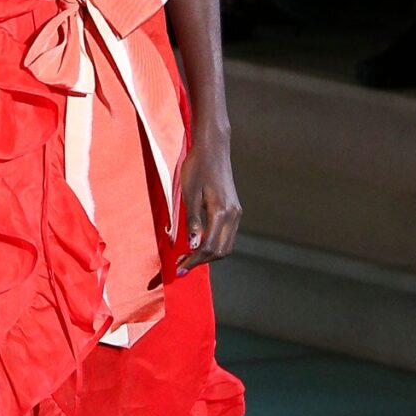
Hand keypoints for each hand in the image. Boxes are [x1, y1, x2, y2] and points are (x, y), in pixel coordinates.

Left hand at [178, 137, 240, 271]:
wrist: (213, 148)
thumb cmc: (197, 167)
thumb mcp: (189, 193)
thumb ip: (192, 221)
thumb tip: (193, 246)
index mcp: (221, 212)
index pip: (209, 247)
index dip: (194, 260)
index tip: (178, 268)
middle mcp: (233, 215)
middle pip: (221, 251)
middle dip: (201, 261)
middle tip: (181, 263)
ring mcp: (237, 212)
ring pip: (227, 246)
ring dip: (209, 255)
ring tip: (188, 255)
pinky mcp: (235, 209)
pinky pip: (228, 236)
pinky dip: (215, 244)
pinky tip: (199, 242)